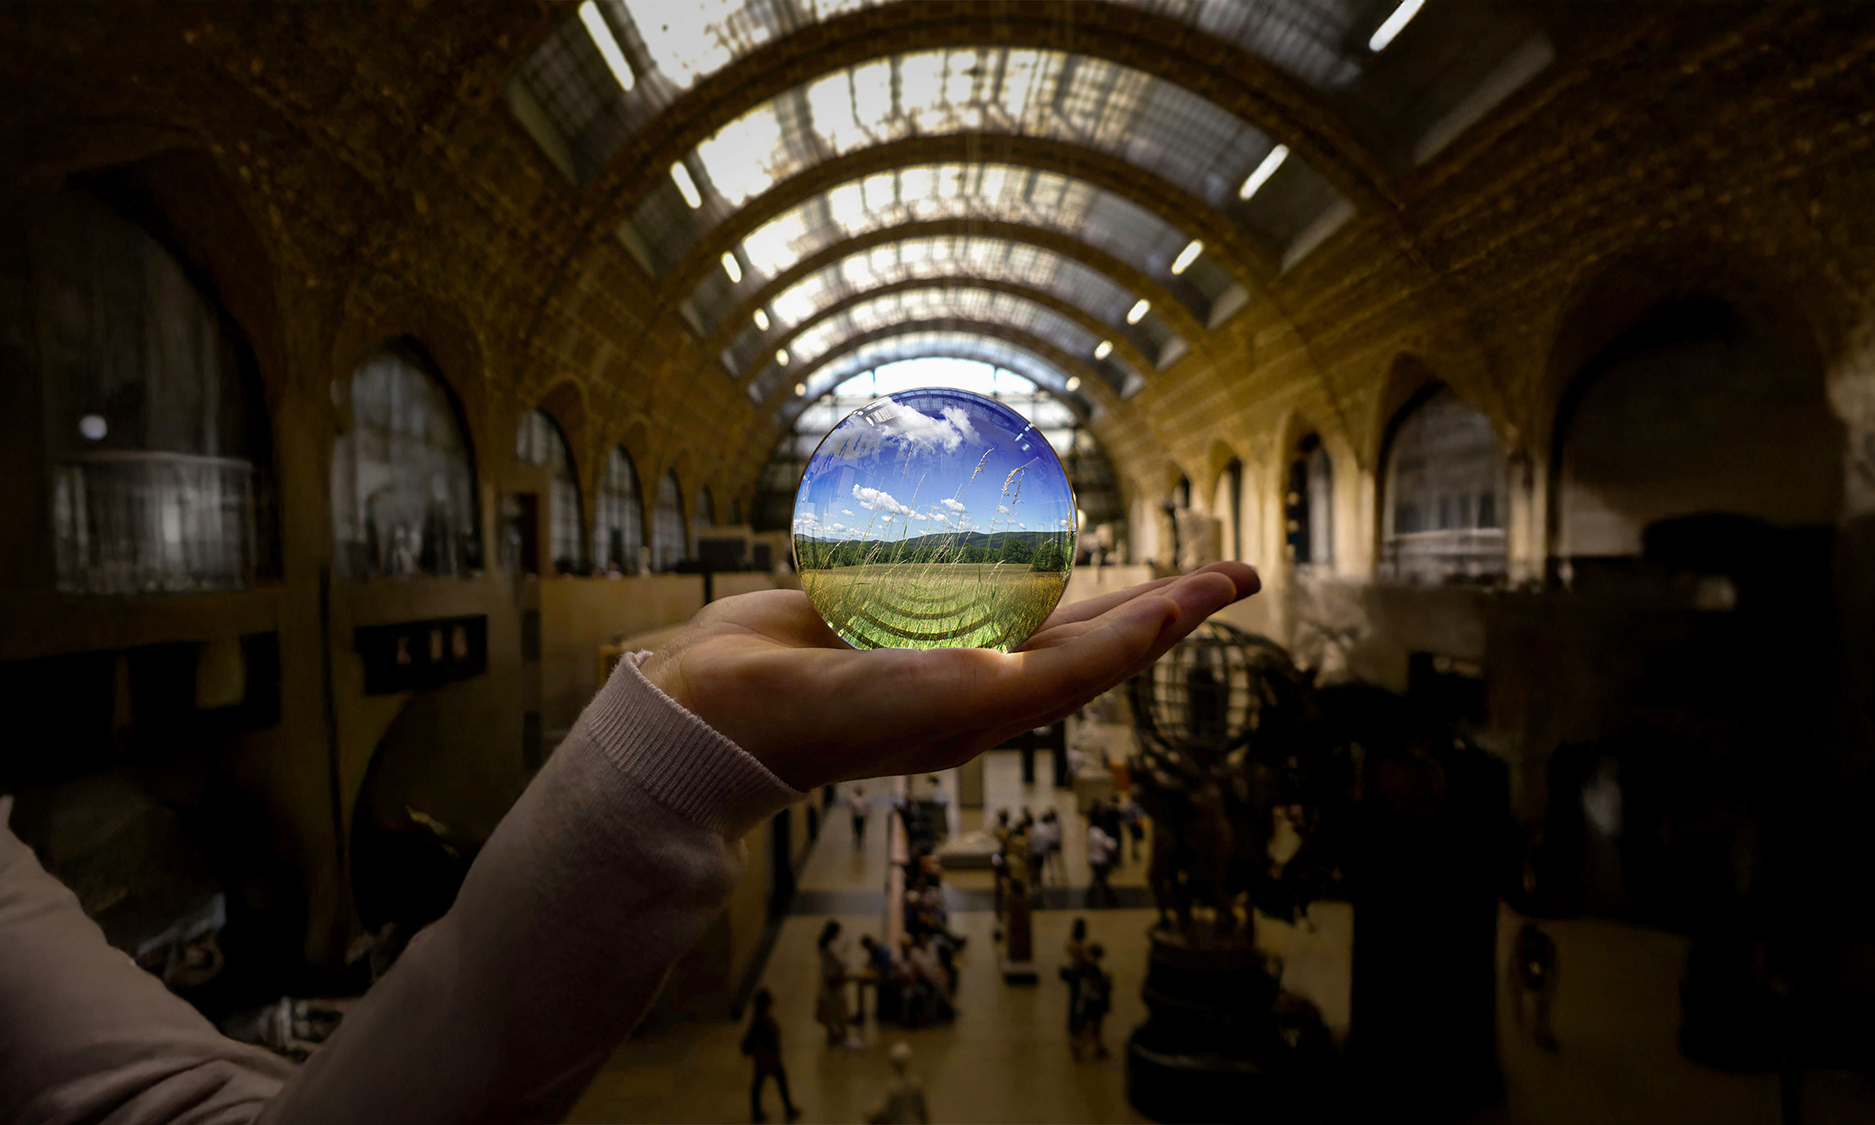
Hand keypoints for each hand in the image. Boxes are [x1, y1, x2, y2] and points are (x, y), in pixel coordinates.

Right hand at [639, 562, 1258, 790]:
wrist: (722, 714)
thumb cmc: (842, 716)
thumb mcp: (961, 697)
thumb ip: (1055, 669)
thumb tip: (1145, 636)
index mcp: (1003, 701)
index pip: (1111, 653)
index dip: (1173, 617)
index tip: (1227, 581)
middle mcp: (977, 676)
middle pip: (1091, 629)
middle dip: (1163, 602)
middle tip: (1230, 570)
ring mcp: (928, 645)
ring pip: (1028, 601)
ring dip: (1086, 578)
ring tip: (1134, 555)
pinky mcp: (878, 613)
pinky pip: (949, 573)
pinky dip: (990, 552)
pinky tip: (998, 531)